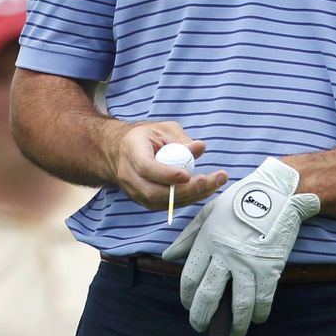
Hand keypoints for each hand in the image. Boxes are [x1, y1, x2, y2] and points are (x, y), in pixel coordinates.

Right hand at [106, 123, 225, 209]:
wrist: (120, 152)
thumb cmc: (142, 138)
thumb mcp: (161, 129)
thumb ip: (180, 139)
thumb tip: (200, 148)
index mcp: (132, 153)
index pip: (146, 168)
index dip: (167, 174)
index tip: (187, 175)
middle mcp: (130, 177)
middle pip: (156, 192)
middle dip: (186, 190)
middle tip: (208, 180)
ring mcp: (136, 193)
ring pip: (164, 202)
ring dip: (192, 195)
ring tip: (215, 182)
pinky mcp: (146, 202)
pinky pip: (169, 205)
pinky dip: (189, 198)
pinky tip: (205, 188)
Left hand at [161, 157, 319, 335]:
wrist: (278, 194)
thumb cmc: (240, 200)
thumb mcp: (208, 213)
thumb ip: (188, 237)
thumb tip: (168, 256)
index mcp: (207, 241)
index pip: (189, 278)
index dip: (186, 298)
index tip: (188, 306)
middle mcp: (225, 255)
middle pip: (208, 295)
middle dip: (202, 316)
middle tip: (200, 327)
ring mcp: (249, 263)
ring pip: (239, 304)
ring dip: (236, 324)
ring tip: (234, 333)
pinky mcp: (270, 268)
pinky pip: (263, 298)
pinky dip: (260, 313)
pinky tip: (256, 318)